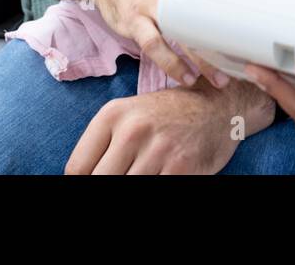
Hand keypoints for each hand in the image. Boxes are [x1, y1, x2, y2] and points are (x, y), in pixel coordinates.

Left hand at [65, 78, 268, 174]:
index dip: (82, 182)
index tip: (96, 179)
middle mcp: (133, 129)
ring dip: (134, 184)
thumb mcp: (129, 116)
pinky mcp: (180, 167)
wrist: (217, 106)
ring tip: (144, 173)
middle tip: (125, 175)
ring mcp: (158, 149)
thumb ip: (102, 145)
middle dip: (106, 186)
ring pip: (126, 187)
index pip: (77, 169)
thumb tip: (79, 177)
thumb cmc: (167, 115)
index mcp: (113, 114)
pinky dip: (156, 185)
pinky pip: (155, 189)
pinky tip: (161, 174)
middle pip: (99, 181)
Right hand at [92, 0, 231, 88]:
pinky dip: (170, 63)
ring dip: (198, 61)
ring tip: (217, 80)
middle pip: (200, 19)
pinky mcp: (133, 21)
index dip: (236, 18)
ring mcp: (149, 6)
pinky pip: (153, 46)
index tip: (252, 40)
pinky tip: (185, 78)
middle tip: (240, 65)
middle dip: (222, 44)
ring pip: (176, 36)